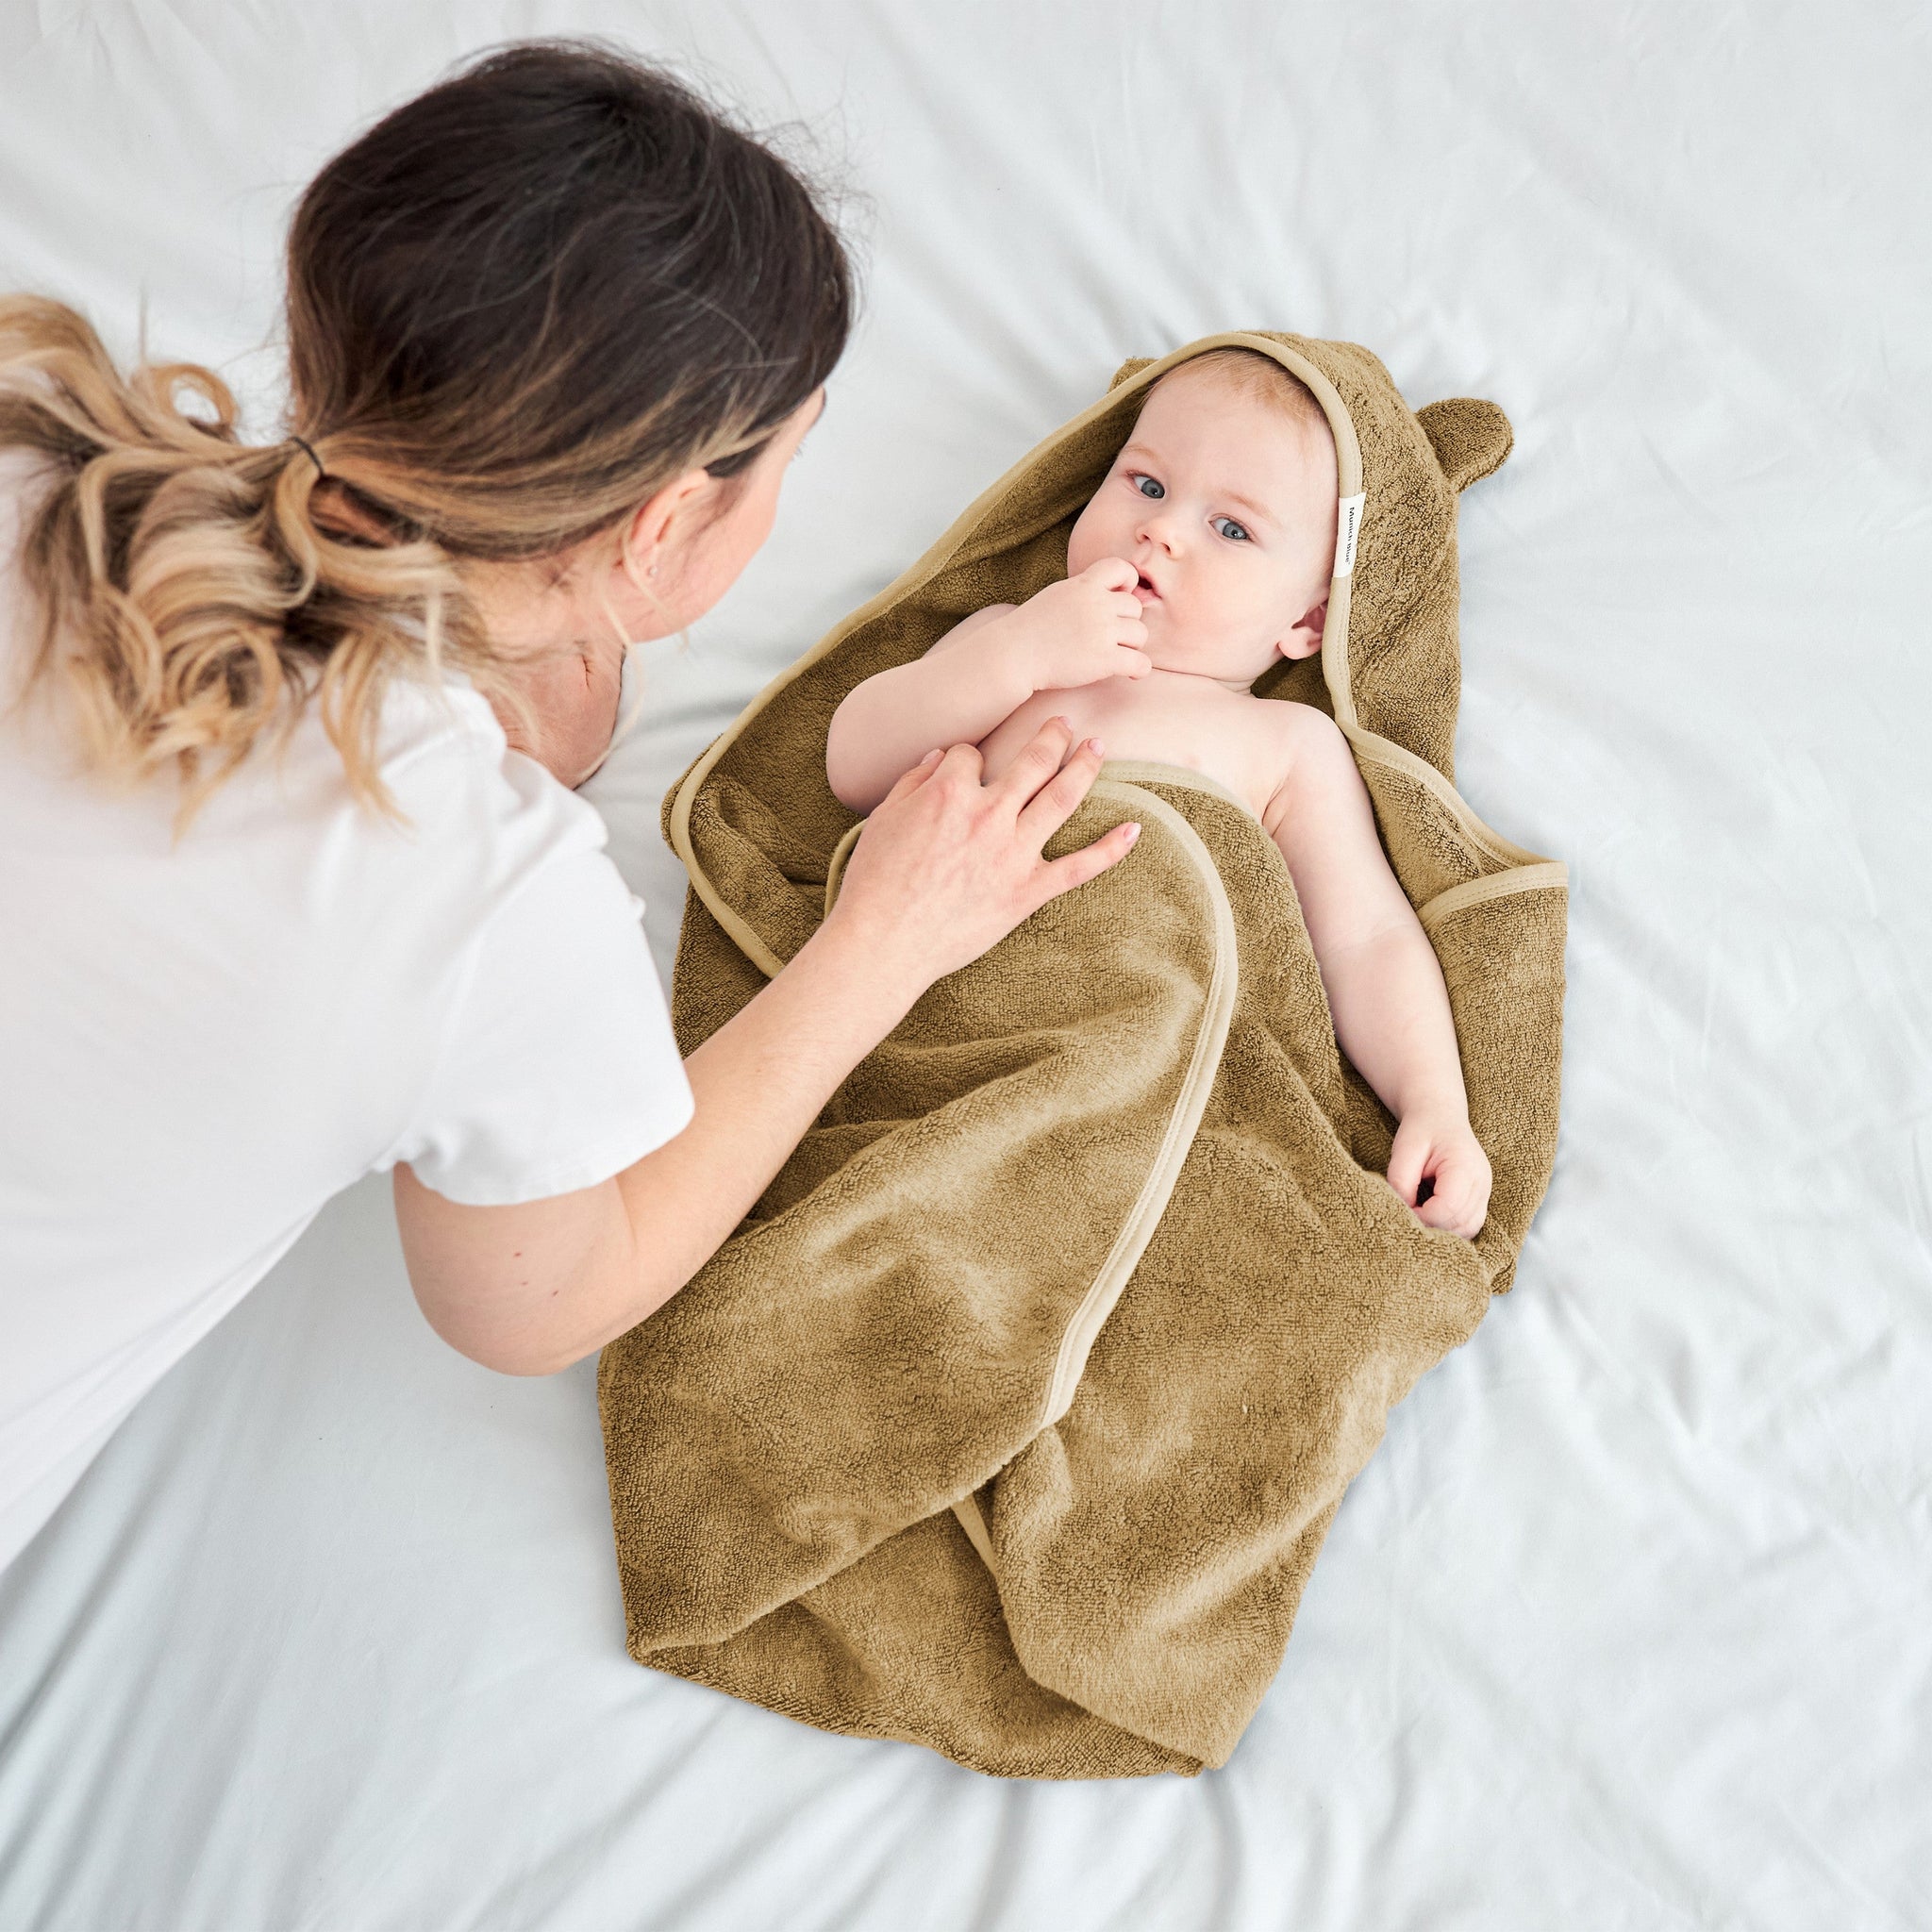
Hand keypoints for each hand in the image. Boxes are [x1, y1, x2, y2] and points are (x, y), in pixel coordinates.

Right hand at [826, 716, 1141, 996]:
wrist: (884, 943)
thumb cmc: (874, 883)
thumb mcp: (882, 820)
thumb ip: (912, 782)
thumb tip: (938, 757)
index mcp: (948, 793)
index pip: (970, 756)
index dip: (966, 760)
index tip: (964, 769)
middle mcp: (988, 814)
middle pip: (1032, 760)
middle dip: (1051, 736)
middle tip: (1064, 723)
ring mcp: (1013, 853)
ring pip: (1062, 796)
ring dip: (1084, 766)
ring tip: (1097, 747)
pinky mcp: (1028, 891)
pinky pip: (1080, 866)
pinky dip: (1111, 848)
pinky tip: (1134, 828)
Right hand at [993, 558, 1150, 691]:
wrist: (1014, 654)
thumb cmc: (1031, 629)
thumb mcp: (1058, 595)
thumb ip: (1084, 591)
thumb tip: (1111, 593)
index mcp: (1084, 585)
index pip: (1122, 568)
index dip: (1127, 583)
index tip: (1117, 599)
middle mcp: (1097, 604)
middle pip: (1135, 607)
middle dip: (1126, 622)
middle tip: (1110, 637)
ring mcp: (1102, 631)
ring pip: (1140, 634)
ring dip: (1131, 646)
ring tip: (1114, 654)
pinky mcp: (1104, 659)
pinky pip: (1141, 663)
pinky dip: (1139, 669)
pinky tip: (1129, 672)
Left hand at [1387, 1110, 1491, 1239]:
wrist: (1440, 1115)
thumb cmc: (1422, 1130)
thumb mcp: (1404, 1149)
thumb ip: (1400, 1181)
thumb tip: (1403, 1211)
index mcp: (1465, 1166)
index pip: (1448, 1207)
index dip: (1422, 1216)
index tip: (1402, 1208)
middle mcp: (1482, 1182)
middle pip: (1460, 1222)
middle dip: (1431, 1226)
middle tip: (1407, 1214)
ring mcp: (1485, 1191)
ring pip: (1468, 1229)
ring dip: (1442, 1231)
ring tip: (1419, 1215)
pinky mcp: (1481, 1198)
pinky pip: (1470, 1225)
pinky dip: (1451, 1228)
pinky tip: (1432, 1218)